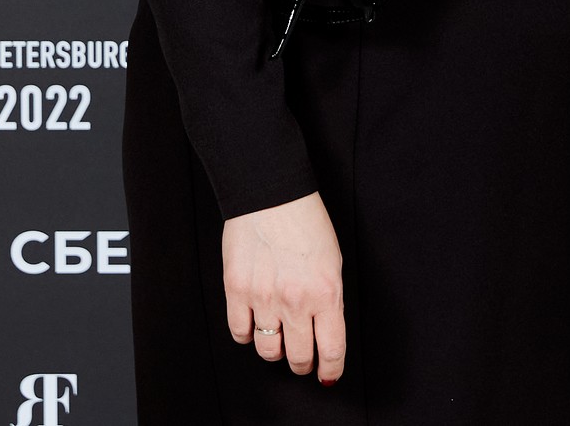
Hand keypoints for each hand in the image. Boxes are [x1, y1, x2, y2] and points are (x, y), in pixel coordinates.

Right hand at [221, 190, 345, 383]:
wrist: (270, 194)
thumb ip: (330, 299)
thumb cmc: (305, 222)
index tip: (327, 375)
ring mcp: (263, 297)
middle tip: (301, 357)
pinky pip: (240, 333)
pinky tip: (254, 322)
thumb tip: (325, 332)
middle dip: (302, 363)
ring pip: (267, 351)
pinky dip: (247, 333)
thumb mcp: (333, 261)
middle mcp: (295, 301)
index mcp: (326, 293)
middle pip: (298, 357)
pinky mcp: (236, 290)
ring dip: (274, 350)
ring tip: (277, 337)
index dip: (330, 370)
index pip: (331, 350)